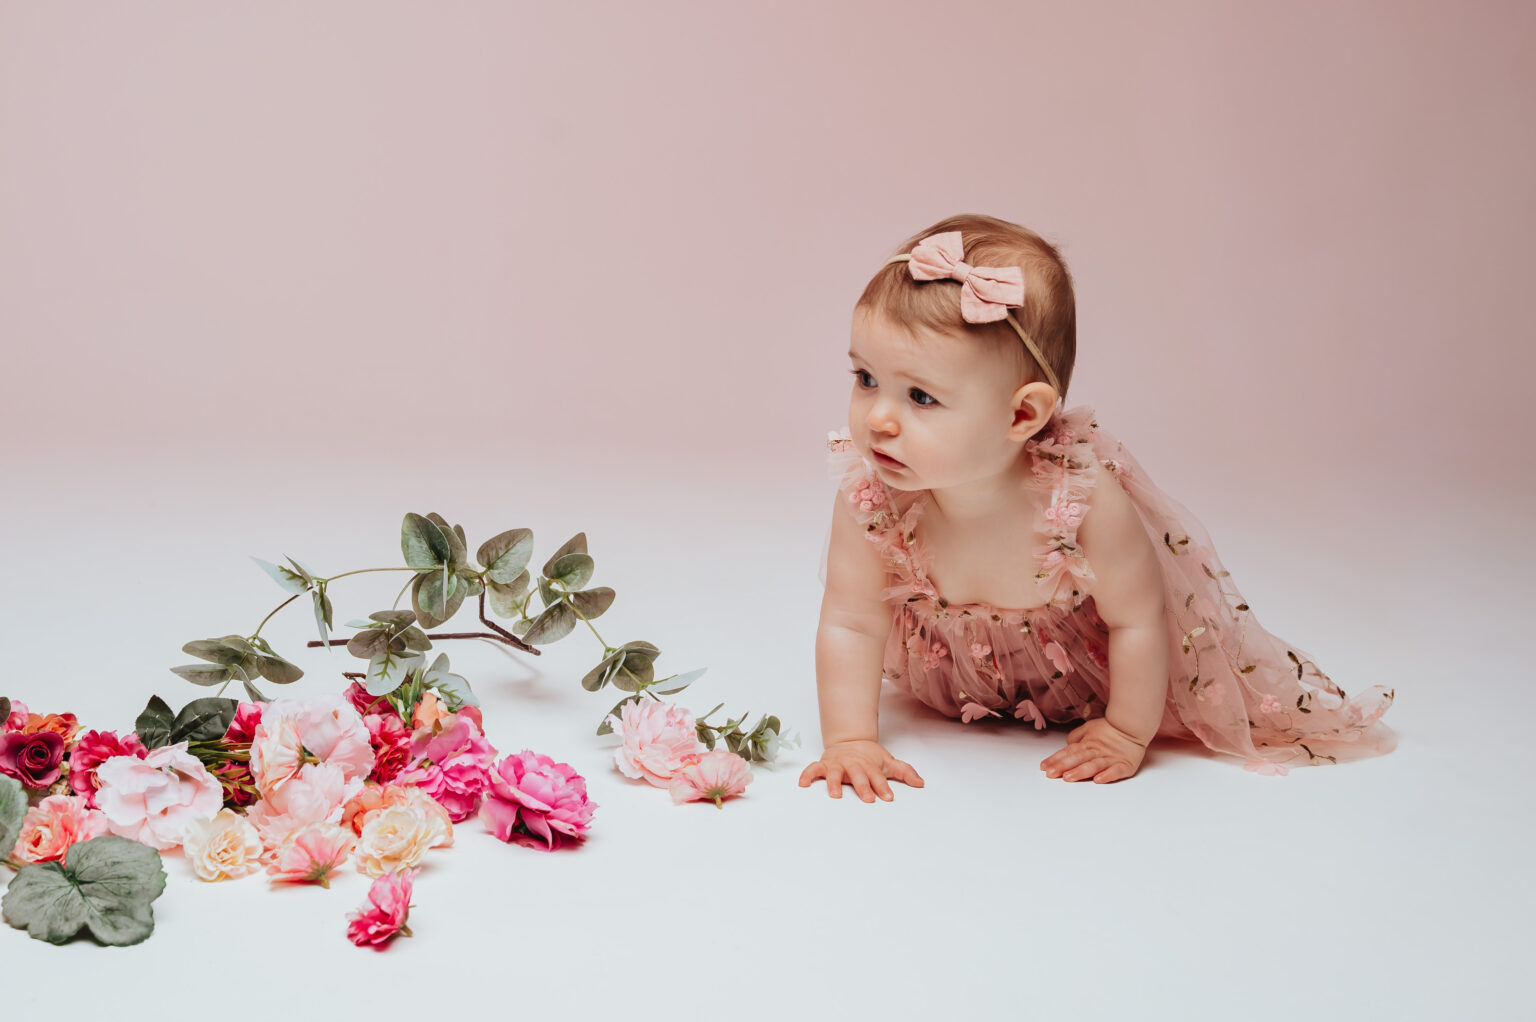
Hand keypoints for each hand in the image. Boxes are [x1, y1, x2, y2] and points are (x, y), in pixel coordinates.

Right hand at [798, 739, 924, 801]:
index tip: (888, 797)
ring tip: (835, 795)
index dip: (883, 786)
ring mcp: (838, 764)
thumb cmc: (869, 756)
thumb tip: (921, 783)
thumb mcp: (888, 762)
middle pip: (858, 775)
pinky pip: (813, 769)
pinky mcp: (824, 764)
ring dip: (835, 783)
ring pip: (835, 773)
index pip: (878, 777)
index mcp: (869, 765)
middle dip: (863, 786)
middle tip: (868, 799)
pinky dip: (807, 775)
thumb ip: (904, 772)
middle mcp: (853, 765)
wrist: (850, 740)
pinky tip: (803, 784)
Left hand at [1040, 717, 1146, 782]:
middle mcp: (1096, 751)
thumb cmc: (1110, 728)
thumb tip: (1066, 745)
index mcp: (1087, 744)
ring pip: (1093, 765)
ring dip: (1080, 771)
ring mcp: (1110, 758)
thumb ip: (1076, 738)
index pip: (1068, 752)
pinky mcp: (1125, 765)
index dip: (1056, 759)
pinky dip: (1108, 775)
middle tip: (1051, 773)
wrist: (1133, 724)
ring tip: (1069, 777)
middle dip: (1063, 766)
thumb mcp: (1089, 728)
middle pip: (1077, 759)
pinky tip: (1099, 780)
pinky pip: (1116, 771)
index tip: (1044, 767)